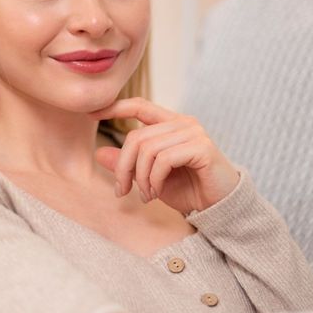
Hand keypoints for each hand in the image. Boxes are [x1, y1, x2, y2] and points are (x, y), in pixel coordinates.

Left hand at [88, 97, 239, 215]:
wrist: (219, 207)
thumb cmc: (188, 190)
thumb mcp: (150, 178)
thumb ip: (128, 164)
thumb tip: (98, 153)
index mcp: (171, 124)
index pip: (141, 105)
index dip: (116, 107)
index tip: (92, 114)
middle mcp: (183, 123)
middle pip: (136, 136)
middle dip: (124, 167)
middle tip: (122, 191)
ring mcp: (194, 133)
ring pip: (148, 149)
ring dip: (140, 178)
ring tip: (146, 195)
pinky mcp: (202, 148)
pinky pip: (163, 159)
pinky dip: (153, 180)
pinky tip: (156, 193)